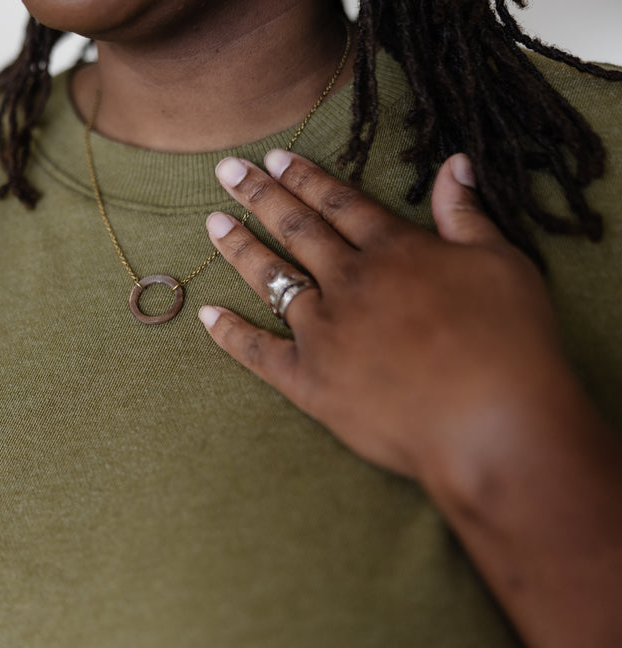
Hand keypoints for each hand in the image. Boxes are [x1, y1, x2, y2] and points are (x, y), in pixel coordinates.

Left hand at [200, 151, 571, 480]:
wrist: (490, 424)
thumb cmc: (509, 343)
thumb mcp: (501, 264)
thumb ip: (466, 215)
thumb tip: (454, 164)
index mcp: (393, 250)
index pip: (339, 202)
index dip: (306, 177)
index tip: (275, 156)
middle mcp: (348, 281)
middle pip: (297, 229)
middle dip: (259, 195)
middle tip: (227, 171)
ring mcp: (323, 330)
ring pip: (271, 279)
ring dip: (239, 248)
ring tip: (212, 223)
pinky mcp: (308, 380)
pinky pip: (258, 351)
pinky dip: (229, 334)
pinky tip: (206, 315)